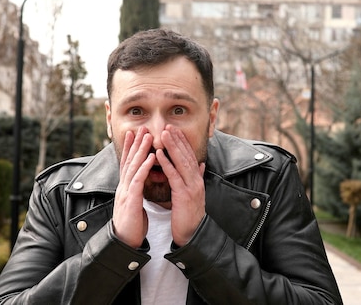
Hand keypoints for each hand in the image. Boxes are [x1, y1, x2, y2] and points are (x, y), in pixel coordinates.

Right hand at [112, 127, 153, 247]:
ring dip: (140, 150)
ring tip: (147, 136)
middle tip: (140, 127)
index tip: (136, 134)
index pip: (129, 164)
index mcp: (127, 188)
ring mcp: (125, 192)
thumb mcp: (135, 205)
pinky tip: (150, 157)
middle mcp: (124, 187)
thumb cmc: (132, 225)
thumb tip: (140, 185)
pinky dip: (144, 167)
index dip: (132, 148)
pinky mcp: (130, 200)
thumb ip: (137, 193)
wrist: (124, 243)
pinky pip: (137, 180)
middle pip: (129, 161)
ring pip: (133, 166)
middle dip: (135, 143)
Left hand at [157, 125, 205, 245]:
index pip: (189, 156)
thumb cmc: (189, 215)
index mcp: (197, 179)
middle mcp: (196, 180)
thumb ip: (197, 177)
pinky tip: (159, 154)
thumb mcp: (194, 194)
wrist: (193, 235)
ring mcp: (191, 187)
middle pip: (186, 155)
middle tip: (168, 126)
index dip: (182, 142)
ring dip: (172, 147)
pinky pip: (174, 176)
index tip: (174, 129)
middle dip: (177, 139)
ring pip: (181, 162)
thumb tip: (201, 164)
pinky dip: (166, 163)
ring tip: (163, 134)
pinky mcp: (184, 195)